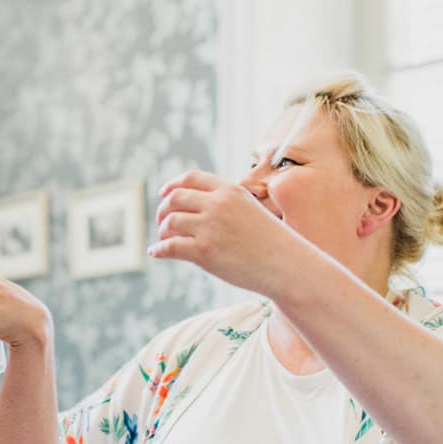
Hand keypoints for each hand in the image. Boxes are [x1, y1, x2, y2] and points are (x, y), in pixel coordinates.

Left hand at [149, 170, 302, 294]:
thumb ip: (226, 205)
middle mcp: (217, 205)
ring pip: (170, 221)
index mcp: (230, 191)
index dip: (173, 185)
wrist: (285, 265)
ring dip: (162, 230)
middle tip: (162, 222)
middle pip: (175, 198)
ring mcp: (210, 227)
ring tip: (164, 239)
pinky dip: (159, 249)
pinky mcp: (204, 251)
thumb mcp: (251, 210)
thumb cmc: (271, 242)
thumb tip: (196, 212)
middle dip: (163, 210)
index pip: (191, 178)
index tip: (164, 194)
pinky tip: (156, 252)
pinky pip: (170, 246)